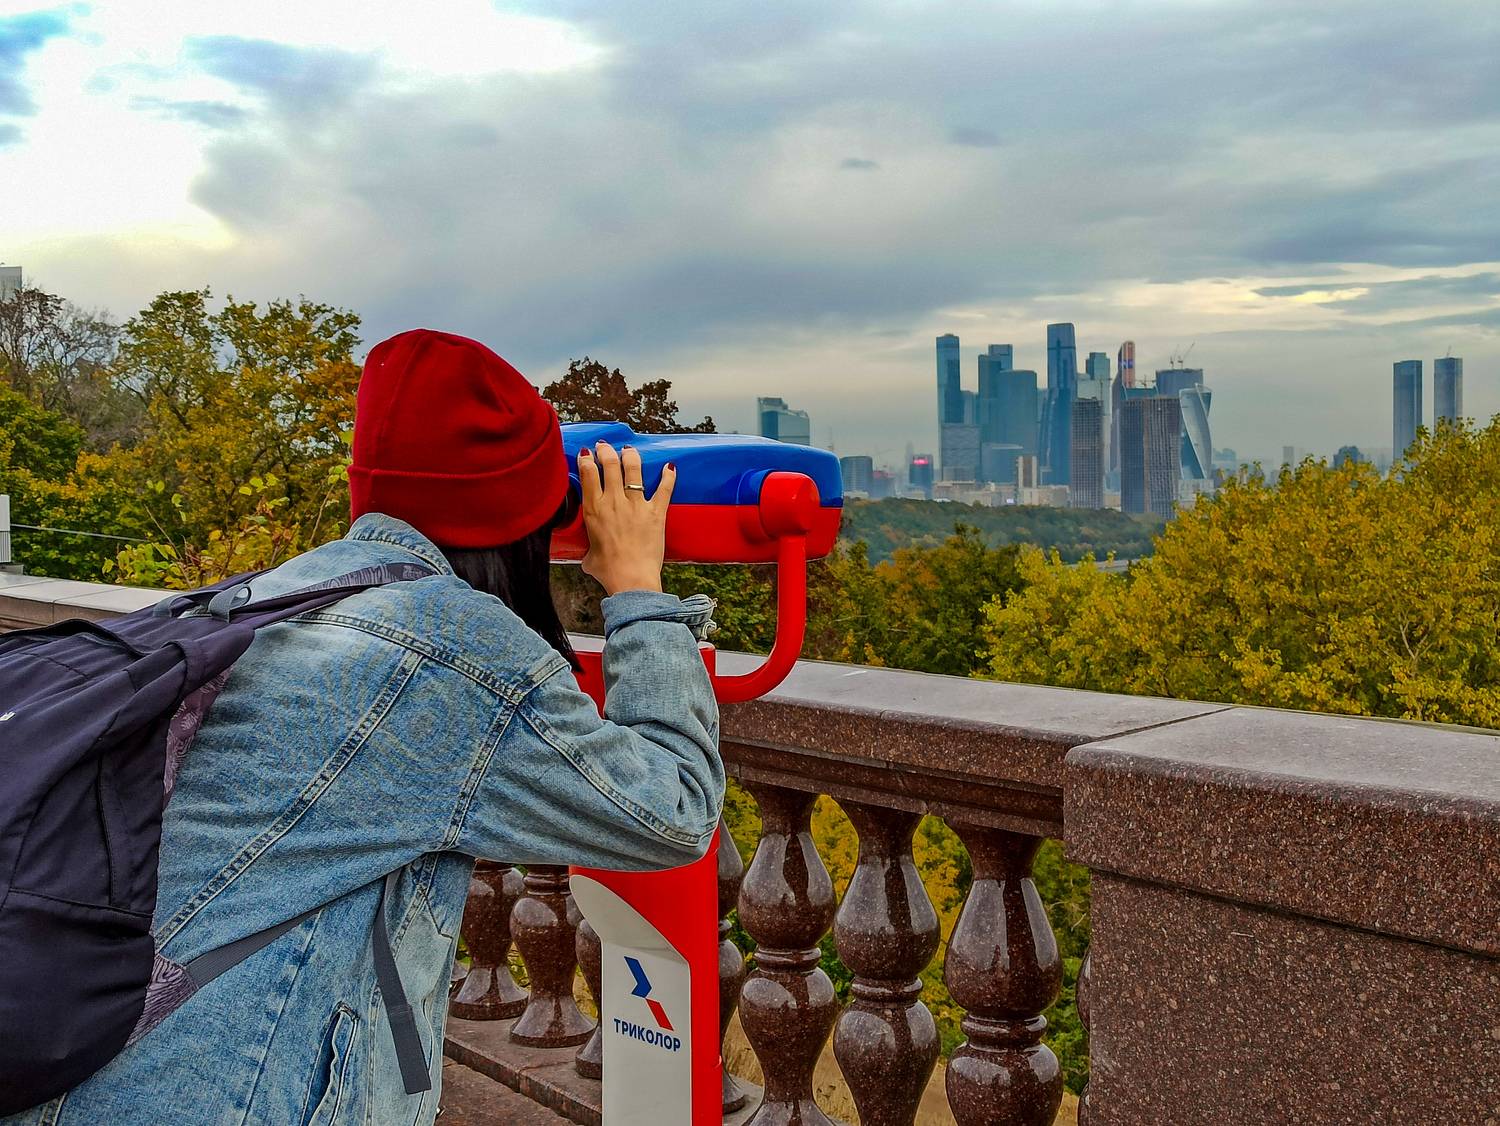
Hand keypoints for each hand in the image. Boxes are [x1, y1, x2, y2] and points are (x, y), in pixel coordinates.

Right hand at [577, 441, 675, 595]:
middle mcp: (614, 501)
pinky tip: (670, 467)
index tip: (587, 453)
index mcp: (594, 510)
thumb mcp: (589, 557)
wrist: (631, 579)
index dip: (586, 459)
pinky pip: (664, 488)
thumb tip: (589, 556)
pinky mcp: (656, 512)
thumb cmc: (609, 571)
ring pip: (633, 469)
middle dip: (606, 451)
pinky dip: (668, 476)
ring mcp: (636, 505)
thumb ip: (589, 549)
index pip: (588, 474)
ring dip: (631, 456)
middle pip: (609, 464)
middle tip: (605, 447)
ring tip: (629, 450)